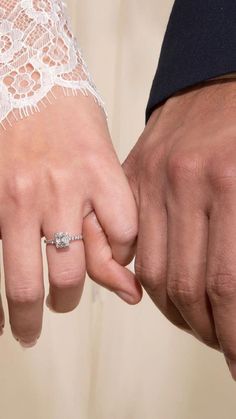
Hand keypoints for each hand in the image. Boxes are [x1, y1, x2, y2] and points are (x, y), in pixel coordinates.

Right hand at [0, 89, 141, 346]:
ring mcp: (17, 199)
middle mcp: (59, 190)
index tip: (109, 256)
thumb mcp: (103, 157)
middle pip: (73, 274)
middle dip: (70, 299)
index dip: (121, 254)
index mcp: (100, 174)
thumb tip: (129, 287)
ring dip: (31, 313)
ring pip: (27, 281)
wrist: (25, 78)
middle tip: (63, 303)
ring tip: (30, 326)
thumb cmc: (69, 120)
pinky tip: (0, 321)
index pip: (124, 239)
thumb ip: (112, 217)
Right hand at [123, 79, 235, 379]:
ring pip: (152, 273)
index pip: (227, 285)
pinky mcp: (133, 176)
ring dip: (175, 311)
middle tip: (221, 342)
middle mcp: (186, 182)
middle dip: (207, 329)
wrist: (220, 78)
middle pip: (184, 286)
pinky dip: (147, 280)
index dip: (233, 335)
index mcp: (233, 183)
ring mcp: (152, 178)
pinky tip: (166, 290)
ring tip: (196, 321)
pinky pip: (130, 246)